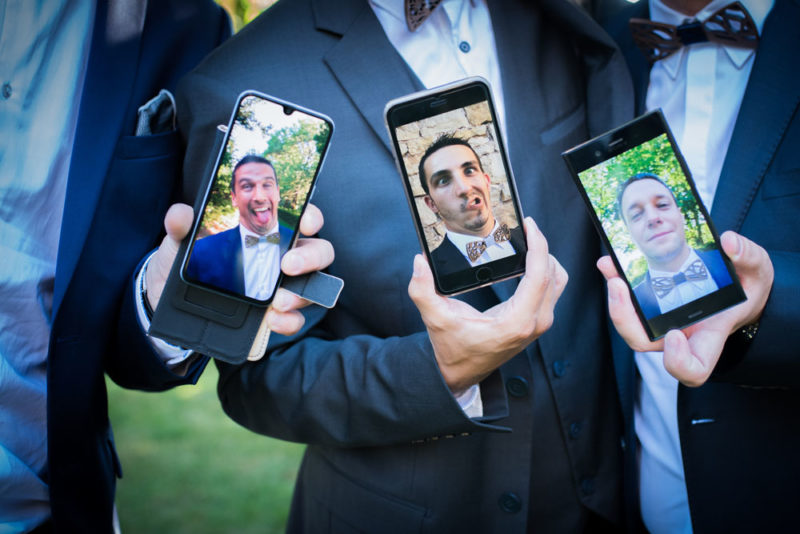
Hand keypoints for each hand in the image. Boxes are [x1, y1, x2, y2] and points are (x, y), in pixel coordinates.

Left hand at [145, 203, 333, 336]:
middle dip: (310, 258)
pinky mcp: (276, 315)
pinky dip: (289, 321)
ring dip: (300, 294)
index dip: (311, 217)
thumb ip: (181, 225)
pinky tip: (272, 320)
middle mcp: (284, 258)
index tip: (305, 222)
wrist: (174, 303)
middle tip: (288, 266)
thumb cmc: (190, 265)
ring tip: (278, 301)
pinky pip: (295, 319)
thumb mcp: (181, 243)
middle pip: (319, 253)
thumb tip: (181, 214)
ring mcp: (284, 288)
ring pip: (312, 287)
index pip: (302, 218)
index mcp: (269, 233)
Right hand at [408, 217, 567, 393]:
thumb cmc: (452, 348)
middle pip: (553, 275)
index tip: (531, 226)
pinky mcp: (536, 323)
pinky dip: (545, 271)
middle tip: (527, 228)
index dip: (539, 247)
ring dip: (546, 258)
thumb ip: (422, 290)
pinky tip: (529, 260)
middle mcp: (534, 323)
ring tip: (529, 241)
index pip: (539, 277)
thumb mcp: (434, 318)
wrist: (460, 373)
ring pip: (558, 282)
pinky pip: (551, 291)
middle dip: (543, 247)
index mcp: (515, 322)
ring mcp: (538, 324)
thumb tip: (420, 263)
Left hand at [597, 231, 772, 385]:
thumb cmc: (748, 288)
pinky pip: (627, 303)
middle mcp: (681, 334)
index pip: (694, 367)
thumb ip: (748, 257)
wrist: (736, 286)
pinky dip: (617, 283)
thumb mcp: (758, 271)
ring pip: (630, 325)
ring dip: (615, 300)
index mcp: (710, 335)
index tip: (675, 334)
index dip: (679, 362)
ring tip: (611, 268)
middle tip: (620, 287)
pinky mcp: (651, 306)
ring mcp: (663, 321)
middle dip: (625, 320)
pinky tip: (612, 263)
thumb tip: (729, 242)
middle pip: (644, 343)